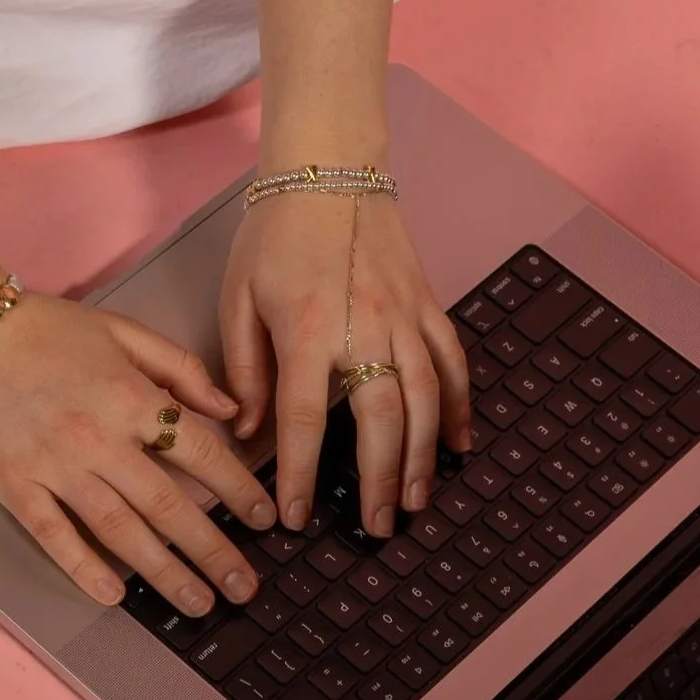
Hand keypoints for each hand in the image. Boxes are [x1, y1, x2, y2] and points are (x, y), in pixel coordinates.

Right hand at [0, 292, 277, 615]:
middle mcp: (98, 439)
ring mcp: (53, 466)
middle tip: (244, 588)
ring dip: (163, 572)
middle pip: (168, 505)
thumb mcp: (121, 329)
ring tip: (196, 604)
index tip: (266, 519)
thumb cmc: (42, 326)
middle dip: (213, 551)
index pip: (200, 452)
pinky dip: (83, 567)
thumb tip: (227, 408)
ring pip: (119, 530)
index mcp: (130, 397)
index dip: (239, 490)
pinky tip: (114, 594)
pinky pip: (53, 534)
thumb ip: (178, 367)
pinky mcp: (13, 485)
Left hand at [221, 191, 472, 537]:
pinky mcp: (428, 305)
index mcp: (306, 330)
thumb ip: (244, 370)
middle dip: (378, 480)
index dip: (298, 474)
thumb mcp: (238, 300)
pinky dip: (461, 406)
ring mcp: (405, 316)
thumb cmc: (273, 236)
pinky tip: (459, 445)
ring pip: (426, 398)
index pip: (304, 419)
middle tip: (375, 528)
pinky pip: (453, 363)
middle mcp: (364, 327)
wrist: (330, 171)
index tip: (292, 518)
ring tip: (413, 502)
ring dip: (422, 456)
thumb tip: (249, 432)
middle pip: (381, 419)